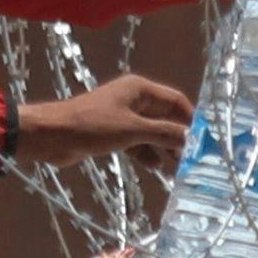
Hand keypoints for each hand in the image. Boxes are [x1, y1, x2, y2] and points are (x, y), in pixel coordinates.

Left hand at [16, 74, 195, 165]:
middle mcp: (133, 100)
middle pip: (165, 118)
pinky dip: (146, 153)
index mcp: (139, 89)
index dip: (190, 118)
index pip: (175, 101)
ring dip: (163, 148)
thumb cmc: (92, 125)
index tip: (205, 139)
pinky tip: (155, 167)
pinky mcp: (112, 133)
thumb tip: (190, 138)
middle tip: (193, 158)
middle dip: (178, 137)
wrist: (52, 135)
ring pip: (151, 132)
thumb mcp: (133, 130)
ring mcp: (122, 117)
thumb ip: (163, 133)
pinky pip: (137, 142)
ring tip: (178, 167)